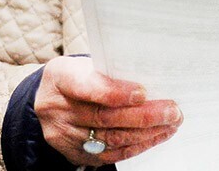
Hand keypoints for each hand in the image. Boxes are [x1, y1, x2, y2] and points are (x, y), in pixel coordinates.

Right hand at [34, 56, 181, 166]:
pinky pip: (108, 155)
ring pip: (110, 139)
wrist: (47, 98)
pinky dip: (135, 146)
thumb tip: (150, 78)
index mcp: (61, 78)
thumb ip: (109, 70)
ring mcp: (64, 135)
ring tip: (170, 124)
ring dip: (145, 134)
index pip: (87, 86)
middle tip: (172, 111)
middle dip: (143, 116)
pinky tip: (154, 137)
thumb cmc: (75, 74)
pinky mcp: (73, 153)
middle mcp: (57, 109)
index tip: (143, 92)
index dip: (115, 92)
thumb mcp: (84, 62)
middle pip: (104, 117)